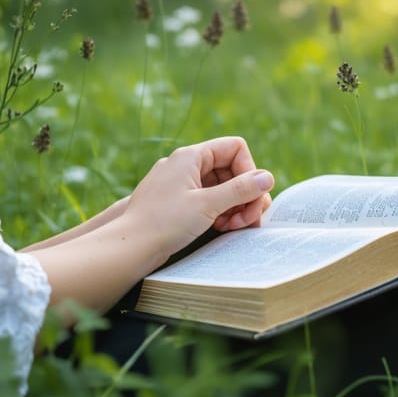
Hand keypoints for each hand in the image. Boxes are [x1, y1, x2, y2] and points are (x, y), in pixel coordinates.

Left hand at [126, 136, 273, 257]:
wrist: (129, 247)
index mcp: (190, 157)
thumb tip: (268, 177)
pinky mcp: (178, 201)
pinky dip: (220, 212)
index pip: (235, 148)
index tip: (250, 196)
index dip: (249, 171)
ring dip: (235, 206)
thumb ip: (240, 190)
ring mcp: (181, 183)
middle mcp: (185, 165)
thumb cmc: (164, 223)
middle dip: (244, 194)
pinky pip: (209, 199)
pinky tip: (220, 228)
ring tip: (232, 227)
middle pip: (231, 169)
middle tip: (248, 220)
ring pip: (222, 186)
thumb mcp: (208, 205)